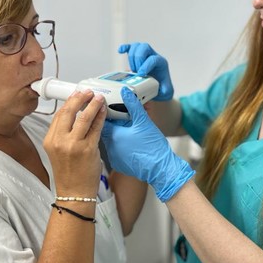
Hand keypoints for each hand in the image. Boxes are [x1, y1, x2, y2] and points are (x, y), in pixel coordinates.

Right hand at [43, 90, 106, 196]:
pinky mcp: (88, 149)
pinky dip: (100, 117)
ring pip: (84, 117)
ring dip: (92, 104)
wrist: (74, 192)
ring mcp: (74, 145)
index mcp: (50, 140)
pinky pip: (96, 128)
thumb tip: (74, 116)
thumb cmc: (69, 174)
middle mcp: (60, 141)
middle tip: (88, 92)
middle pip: (69, 112)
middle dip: (80, 98)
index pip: (58, 115)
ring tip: (98, 98)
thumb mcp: (58, 151)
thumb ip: (63, 134)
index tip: (76, 95)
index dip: (69, 102)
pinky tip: (103, 112)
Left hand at [101, 87, 194, 201]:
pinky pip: (116, 150)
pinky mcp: (119, 164)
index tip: (110, 105)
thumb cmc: (153, 148)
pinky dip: (121, 145)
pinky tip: (130, 142)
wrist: (161, 170)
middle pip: (106, 129)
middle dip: (114, 121)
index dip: (106, 111)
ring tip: (129, 129)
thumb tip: (126, 93)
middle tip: (122, 115)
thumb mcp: (144, 122)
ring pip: (111, 140)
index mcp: (113, 135)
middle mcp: (110, 147)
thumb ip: (133, 105)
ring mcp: (114, 157)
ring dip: (117, 134)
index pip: (102, 119)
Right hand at [118, 43, 173, 100]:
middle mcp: (153, 55)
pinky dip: (125, 48)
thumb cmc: (161, 87)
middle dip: (138, 60)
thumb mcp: (166, 91)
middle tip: (136, 72)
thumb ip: (165, 90)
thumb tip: (161, 89)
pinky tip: (120, 51)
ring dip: (131, 57)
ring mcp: (145, 54)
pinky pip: (130, 47)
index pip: (153, 59)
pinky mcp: (137, 55)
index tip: (140, 74)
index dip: (146, 66)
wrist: (158, 85)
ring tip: (132, 70)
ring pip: (137, 46)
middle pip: (145, 48)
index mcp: (161, 62)